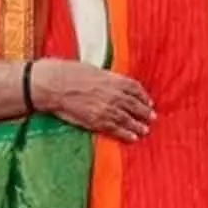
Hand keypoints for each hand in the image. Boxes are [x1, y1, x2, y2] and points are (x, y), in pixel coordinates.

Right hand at [30, 59, 154, 141]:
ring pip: (129, 119)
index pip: (135, 88)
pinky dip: (126, 134)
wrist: (55, 85)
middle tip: (152, 117)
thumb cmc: (69, 73)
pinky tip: (133, 138)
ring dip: (138, 125)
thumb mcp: (93, 70)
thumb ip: (106, 79)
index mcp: (114, 80)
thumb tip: (112, 83)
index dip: (143, 96)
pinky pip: (116, 129)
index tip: (147, 101)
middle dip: (144, 112)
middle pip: (135, 105)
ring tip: (145, 130)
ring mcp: (107, 109)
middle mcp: (115, 95)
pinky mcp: (98, 121)